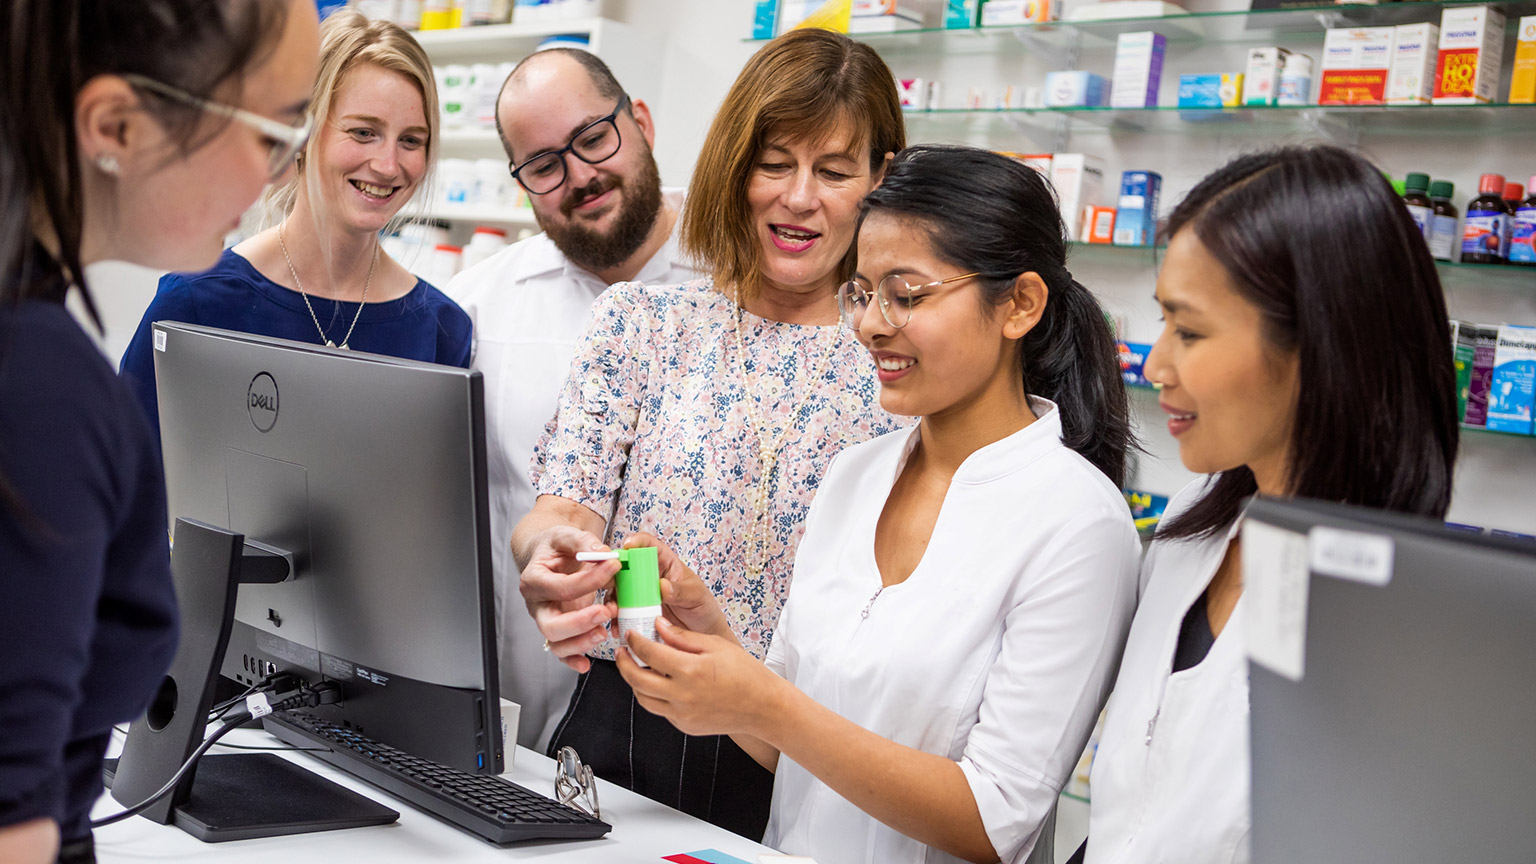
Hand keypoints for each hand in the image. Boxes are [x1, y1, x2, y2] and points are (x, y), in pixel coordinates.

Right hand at [519, 525, 619, 672]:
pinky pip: (562, 652)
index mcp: (534, 579)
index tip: (613, 566)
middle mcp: (537, 604)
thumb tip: (602, 552)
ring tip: (604, 631)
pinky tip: (586, 663)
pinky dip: (573, 660)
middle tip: (606, 611)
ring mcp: (547, 620)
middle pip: (551, 625)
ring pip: (556, 643)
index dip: (589, 579)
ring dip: (582, 642)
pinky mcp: (559, 630)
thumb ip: (582, 541)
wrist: (549, 556)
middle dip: (580, 622)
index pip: (560, 587)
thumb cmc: (556, 547)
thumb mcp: (566, 535)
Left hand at [616, 617, 787, 738]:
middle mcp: (682, 696)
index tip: (632, 633)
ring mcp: (682, 714)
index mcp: (691, 671)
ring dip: (634, 681)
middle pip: (637, 679)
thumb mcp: (715, 644)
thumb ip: (682, 636)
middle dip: (624, 663)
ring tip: (636, 666)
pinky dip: (653, 695)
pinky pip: (659, 709)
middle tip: (623, 651)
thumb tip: (658, 625)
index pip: (649, 653)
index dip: (635, 641)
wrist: (762, 706)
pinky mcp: (684, 726)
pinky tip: (659, 682)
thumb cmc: (744, 673)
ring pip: (643, 698)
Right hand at [621, 532, 733, 641]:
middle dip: (614, 572)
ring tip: (613, 611)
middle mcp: (650, 576)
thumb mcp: (697, 597)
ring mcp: (642, 595)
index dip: (637, 541)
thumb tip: (662, 586)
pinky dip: (615, 619)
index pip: (650, 545)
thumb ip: (681, 592)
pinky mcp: (637, 613)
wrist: (704, 634)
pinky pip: (621, 613)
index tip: (628, 545)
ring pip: (619, 590)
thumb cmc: (703, 608)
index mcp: (666, 563)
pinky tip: (616, 627)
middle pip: (626, 567)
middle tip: (611, 582)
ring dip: (611, 599)